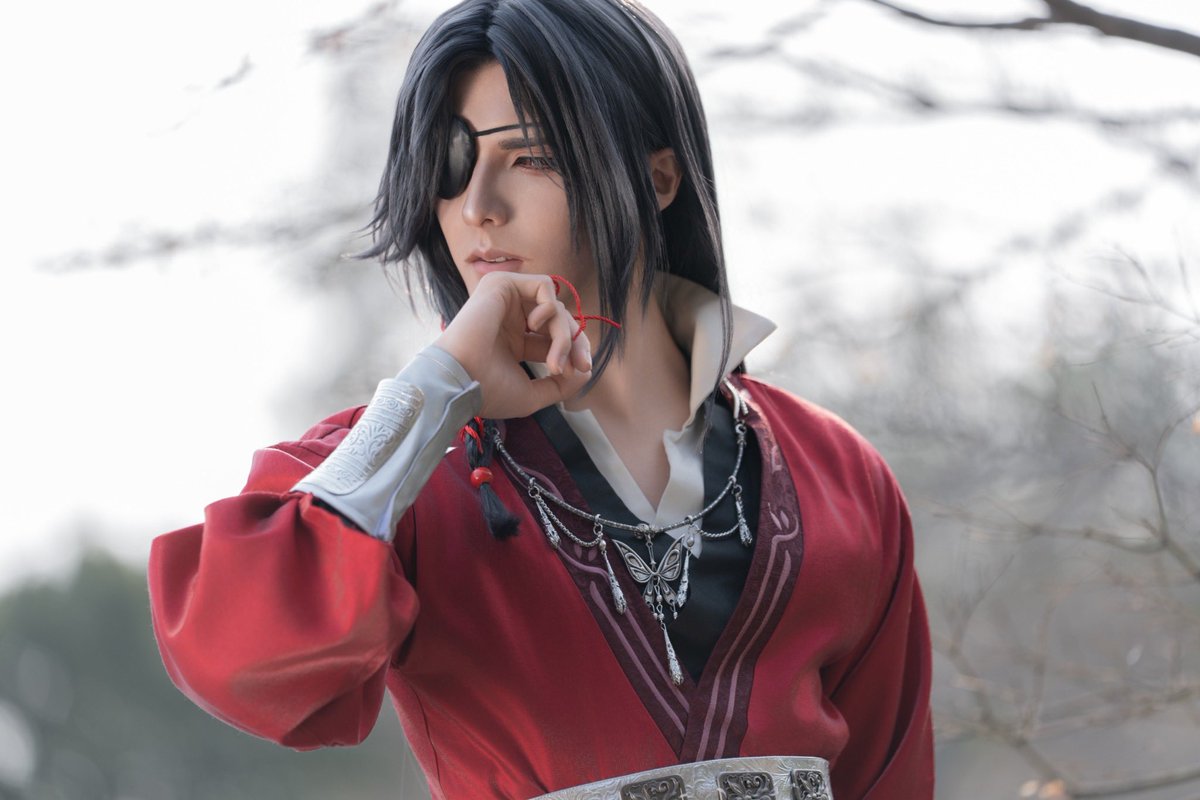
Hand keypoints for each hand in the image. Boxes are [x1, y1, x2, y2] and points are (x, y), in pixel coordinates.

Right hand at [435, 272, 593, 418]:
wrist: (459, 380)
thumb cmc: (488, 390)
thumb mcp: (532, 395)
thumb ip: (561, 386)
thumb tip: (585, 372)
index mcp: (515, 341)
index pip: (554, 337)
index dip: (574, 350)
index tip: (582, 370)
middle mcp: (511, 319)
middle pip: (560, 320)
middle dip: (575, 343)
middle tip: (579, 366)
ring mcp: (507, 301)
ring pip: (555, 306)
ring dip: (564, 334)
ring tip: (554, 361)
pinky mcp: (503, 284)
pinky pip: (545, 286)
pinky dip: (549, 308)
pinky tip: (533, 327)